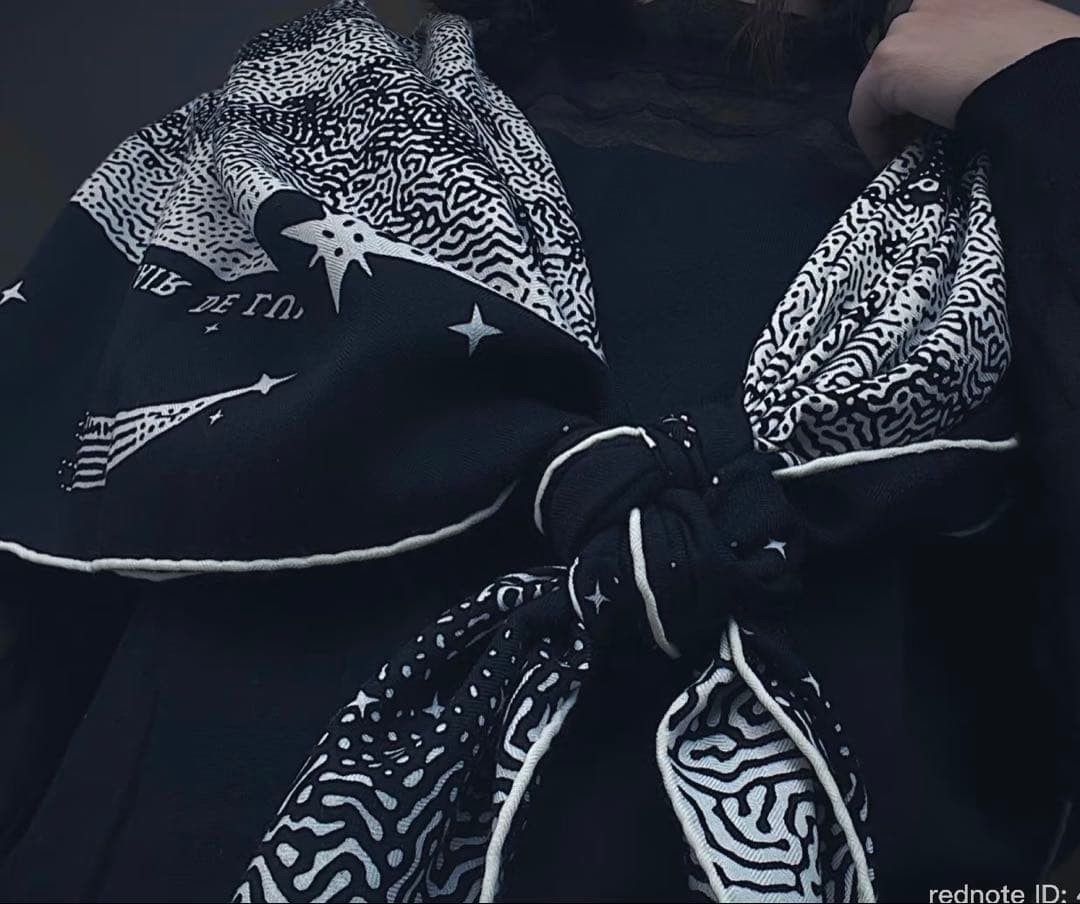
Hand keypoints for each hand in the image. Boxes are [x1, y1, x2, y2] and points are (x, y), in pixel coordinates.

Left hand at [849, 0, 1079, 166]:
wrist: (1041, 77)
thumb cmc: (1043, 64)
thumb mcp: (1011, 42)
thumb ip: (976, 51)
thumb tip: (962, 85)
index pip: (926, 43)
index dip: (925, 84)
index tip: (931, 118)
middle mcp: (926, 4)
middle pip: (900, 64)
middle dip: (905, 105)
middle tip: (920, 140)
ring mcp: (904, 31)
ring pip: (880, 89)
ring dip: (892, 124)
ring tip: (909, 154)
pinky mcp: (887, 66)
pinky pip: (864, 114)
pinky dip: (874, 141)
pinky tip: (893, 161)